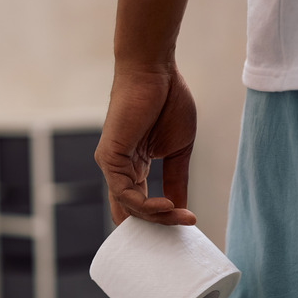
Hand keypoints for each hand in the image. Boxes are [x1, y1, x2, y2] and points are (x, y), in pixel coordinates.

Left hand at [94, 64, 196, 225]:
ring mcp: (111, 165)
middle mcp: (118, 170)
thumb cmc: (168, 102)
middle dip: (158, 225)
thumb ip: (176, 180)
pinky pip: (124, 192)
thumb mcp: (178, 151)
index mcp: (134, 168)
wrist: (156, 72)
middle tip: (186, 225)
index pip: (140, 206)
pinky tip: (168, 206)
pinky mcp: (109, 157)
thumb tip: (182, 210)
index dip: (161, 220)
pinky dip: (146, 205)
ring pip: (129, 207)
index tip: (188, 222)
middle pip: (132, 213)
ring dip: (157, 217)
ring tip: (182, 216)